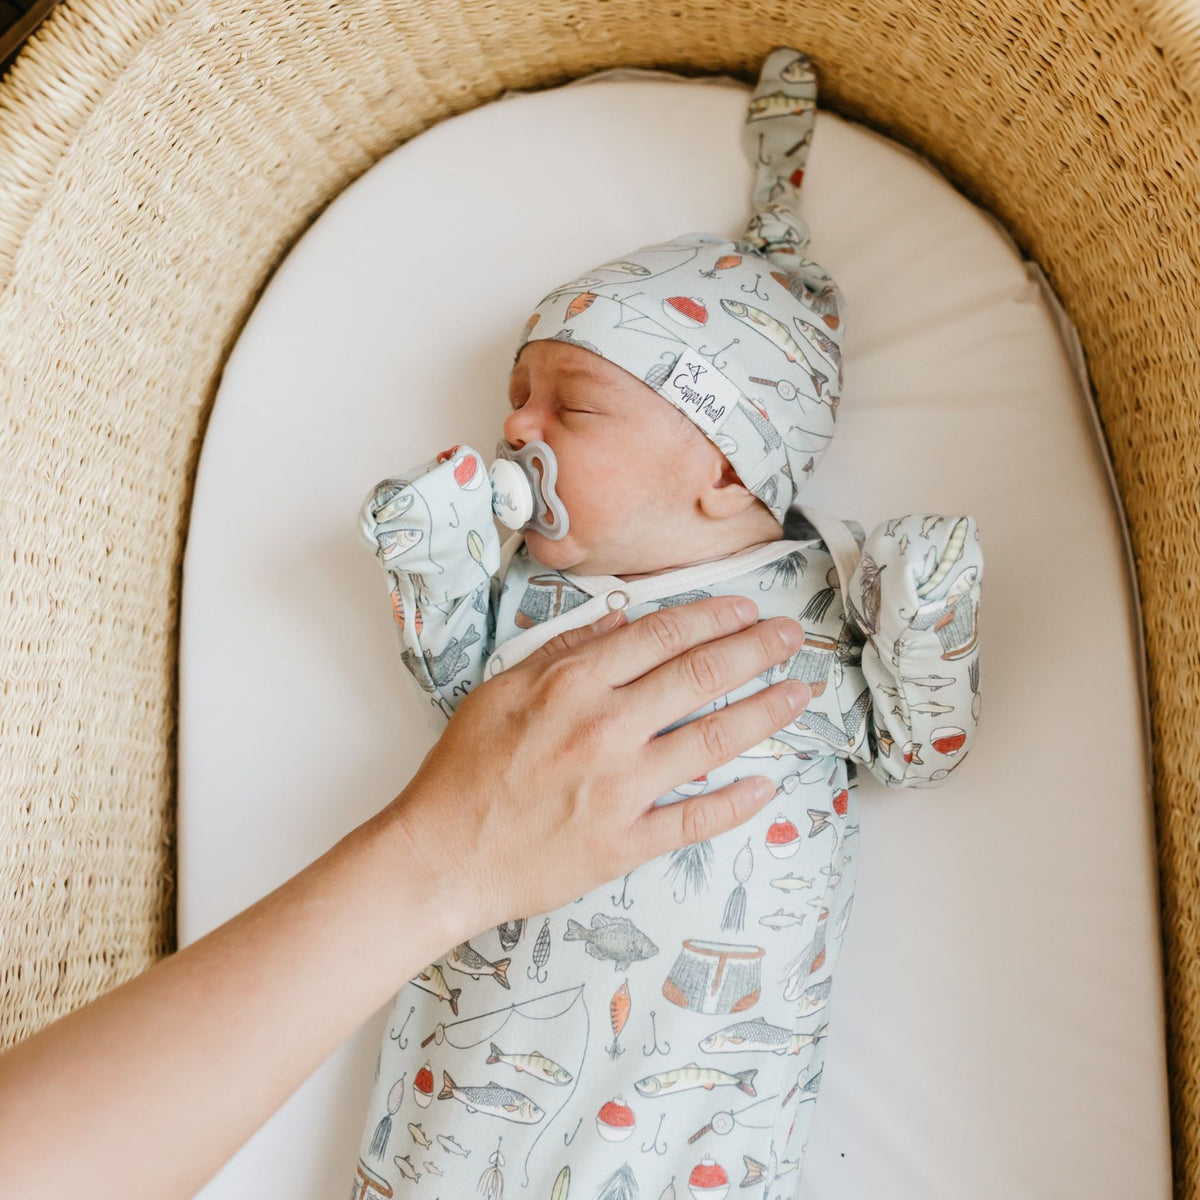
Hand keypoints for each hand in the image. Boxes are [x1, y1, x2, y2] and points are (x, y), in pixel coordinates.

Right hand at [391, 595, 809, 930]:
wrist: (441, 857)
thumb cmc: (464, 770)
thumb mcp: (499, 689)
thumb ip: (561, 649)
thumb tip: (617, 617)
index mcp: (574, 684)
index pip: (661, 637)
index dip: (712, 618)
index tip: (745, 610)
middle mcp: (606, 728)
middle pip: (700, 677)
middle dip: (755, 651)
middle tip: (792, 638)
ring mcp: (621, 788)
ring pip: (712, 741)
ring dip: (764, 714)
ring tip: (799, 695)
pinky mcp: (625, 843)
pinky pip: (694, 819)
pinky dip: (736, 802)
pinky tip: (767, 786)